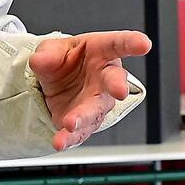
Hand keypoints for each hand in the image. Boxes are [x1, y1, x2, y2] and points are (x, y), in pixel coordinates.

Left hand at [29, 30, 150, 151]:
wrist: (55, 82)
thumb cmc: (64, 60)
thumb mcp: (52, 49)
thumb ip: (48, 53)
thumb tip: (42, 60)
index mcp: (101, 52)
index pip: (118, 44)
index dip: (132, 43)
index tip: (143, 44)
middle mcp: (105, 78)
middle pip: (115, 81)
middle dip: (118, 85)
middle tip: (119, 90)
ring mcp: (97, 102)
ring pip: (96, 110)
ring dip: (84, 117)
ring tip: (70, 123)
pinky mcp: (85, 122)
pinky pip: (81, 132)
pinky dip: (70, 138)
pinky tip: (61, 141)